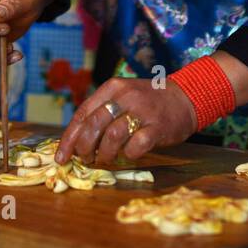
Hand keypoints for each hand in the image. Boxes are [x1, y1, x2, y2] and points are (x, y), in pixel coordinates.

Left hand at [55, 77, 197, 164]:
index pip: (83, 113)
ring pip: (112, 136)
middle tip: (86, 158)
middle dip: (84, 147)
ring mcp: (142, 111)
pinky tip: (129, 155)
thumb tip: (77, 141)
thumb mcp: (122, 96)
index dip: (69, 137)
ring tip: (106, 159)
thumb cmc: (149, 101)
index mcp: (112, 88)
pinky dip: (128, 155)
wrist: (185, 97)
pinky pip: (136, 146)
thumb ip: (102, 112)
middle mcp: (125, 96)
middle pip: (94, 124)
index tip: (61, 157)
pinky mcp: (158, 127)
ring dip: (104, 153)